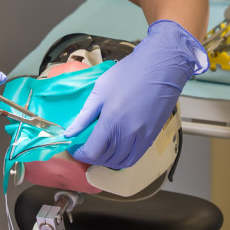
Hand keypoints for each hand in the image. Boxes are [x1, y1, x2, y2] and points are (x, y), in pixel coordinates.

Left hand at [63, 20, 206, 168]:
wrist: (160, 68)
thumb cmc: (129, 74)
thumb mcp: (100, 90)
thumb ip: (84, 115)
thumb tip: (69, 133)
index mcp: (111, 120)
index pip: (92, 151)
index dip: (80, 154)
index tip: (75, 148)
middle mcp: (127, 133)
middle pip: (105, 159)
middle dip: (91, 157)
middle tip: (85, 149)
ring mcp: (142, 136)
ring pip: (120, 162)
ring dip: (106, 161)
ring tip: (100, 151)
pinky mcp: (152, 136)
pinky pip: (135, 158)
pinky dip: (123, 160)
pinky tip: (116, 151)